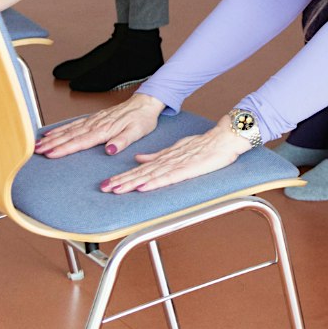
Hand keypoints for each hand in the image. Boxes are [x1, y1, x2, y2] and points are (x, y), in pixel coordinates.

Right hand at [35, 94, 165, 158]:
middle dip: (52, 144)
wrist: (144, 103)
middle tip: (36, 150)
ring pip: (69, 129)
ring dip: (53, 137)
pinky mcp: (93, 118)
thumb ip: (122, 141)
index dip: (65, 148)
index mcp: (105, 130)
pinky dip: (61, 128)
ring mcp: (93, 120)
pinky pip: (74, 124)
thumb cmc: (142, 119)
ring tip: (38, 144)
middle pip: (70, 135)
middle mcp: (96, 124)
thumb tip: (110, 149)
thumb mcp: (137, 132)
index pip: (81, 141)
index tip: (51, 154)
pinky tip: (51, 133)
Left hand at [99, 121, 249, 193]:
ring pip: (150, 175)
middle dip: (121, 181)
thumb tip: (138, 159)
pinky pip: (167, 177)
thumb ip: (156, 156)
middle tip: (104, 188)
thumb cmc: (204, 145)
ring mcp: (176, 165)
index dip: (123, 176)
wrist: (223, 139)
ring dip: (132, 183)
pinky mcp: (187, 169)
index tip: (108, 183)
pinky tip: (142, 187)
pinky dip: (154, 182)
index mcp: (164, 157)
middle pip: (140, 173)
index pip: (139, 169)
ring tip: (116, 189)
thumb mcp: (176, 149)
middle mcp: (166, 161)